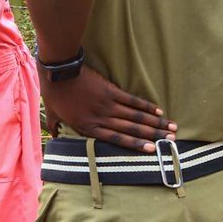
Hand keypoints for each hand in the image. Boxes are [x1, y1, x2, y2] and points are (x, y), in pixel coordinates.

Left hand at [39, 64, 175, 151]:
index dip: (136, 145)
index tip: (152, 150)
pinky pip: (132, 100)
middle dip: (153, 136)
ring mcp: (108, 104)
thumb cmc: (53, 92)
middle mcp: (101, 118)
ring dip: (155, 123)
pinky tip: (158, 111)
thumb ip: (55, 127)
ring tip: (171, 128)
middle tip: (171, 141)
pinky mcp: (111, 90)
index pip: (116, 139)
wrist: (59, 71)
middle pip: (131, 130)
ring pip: (135, 117)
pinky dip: (146, 106)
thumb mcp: (51, 113)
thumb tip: (54, 136)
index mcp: (88, 126)